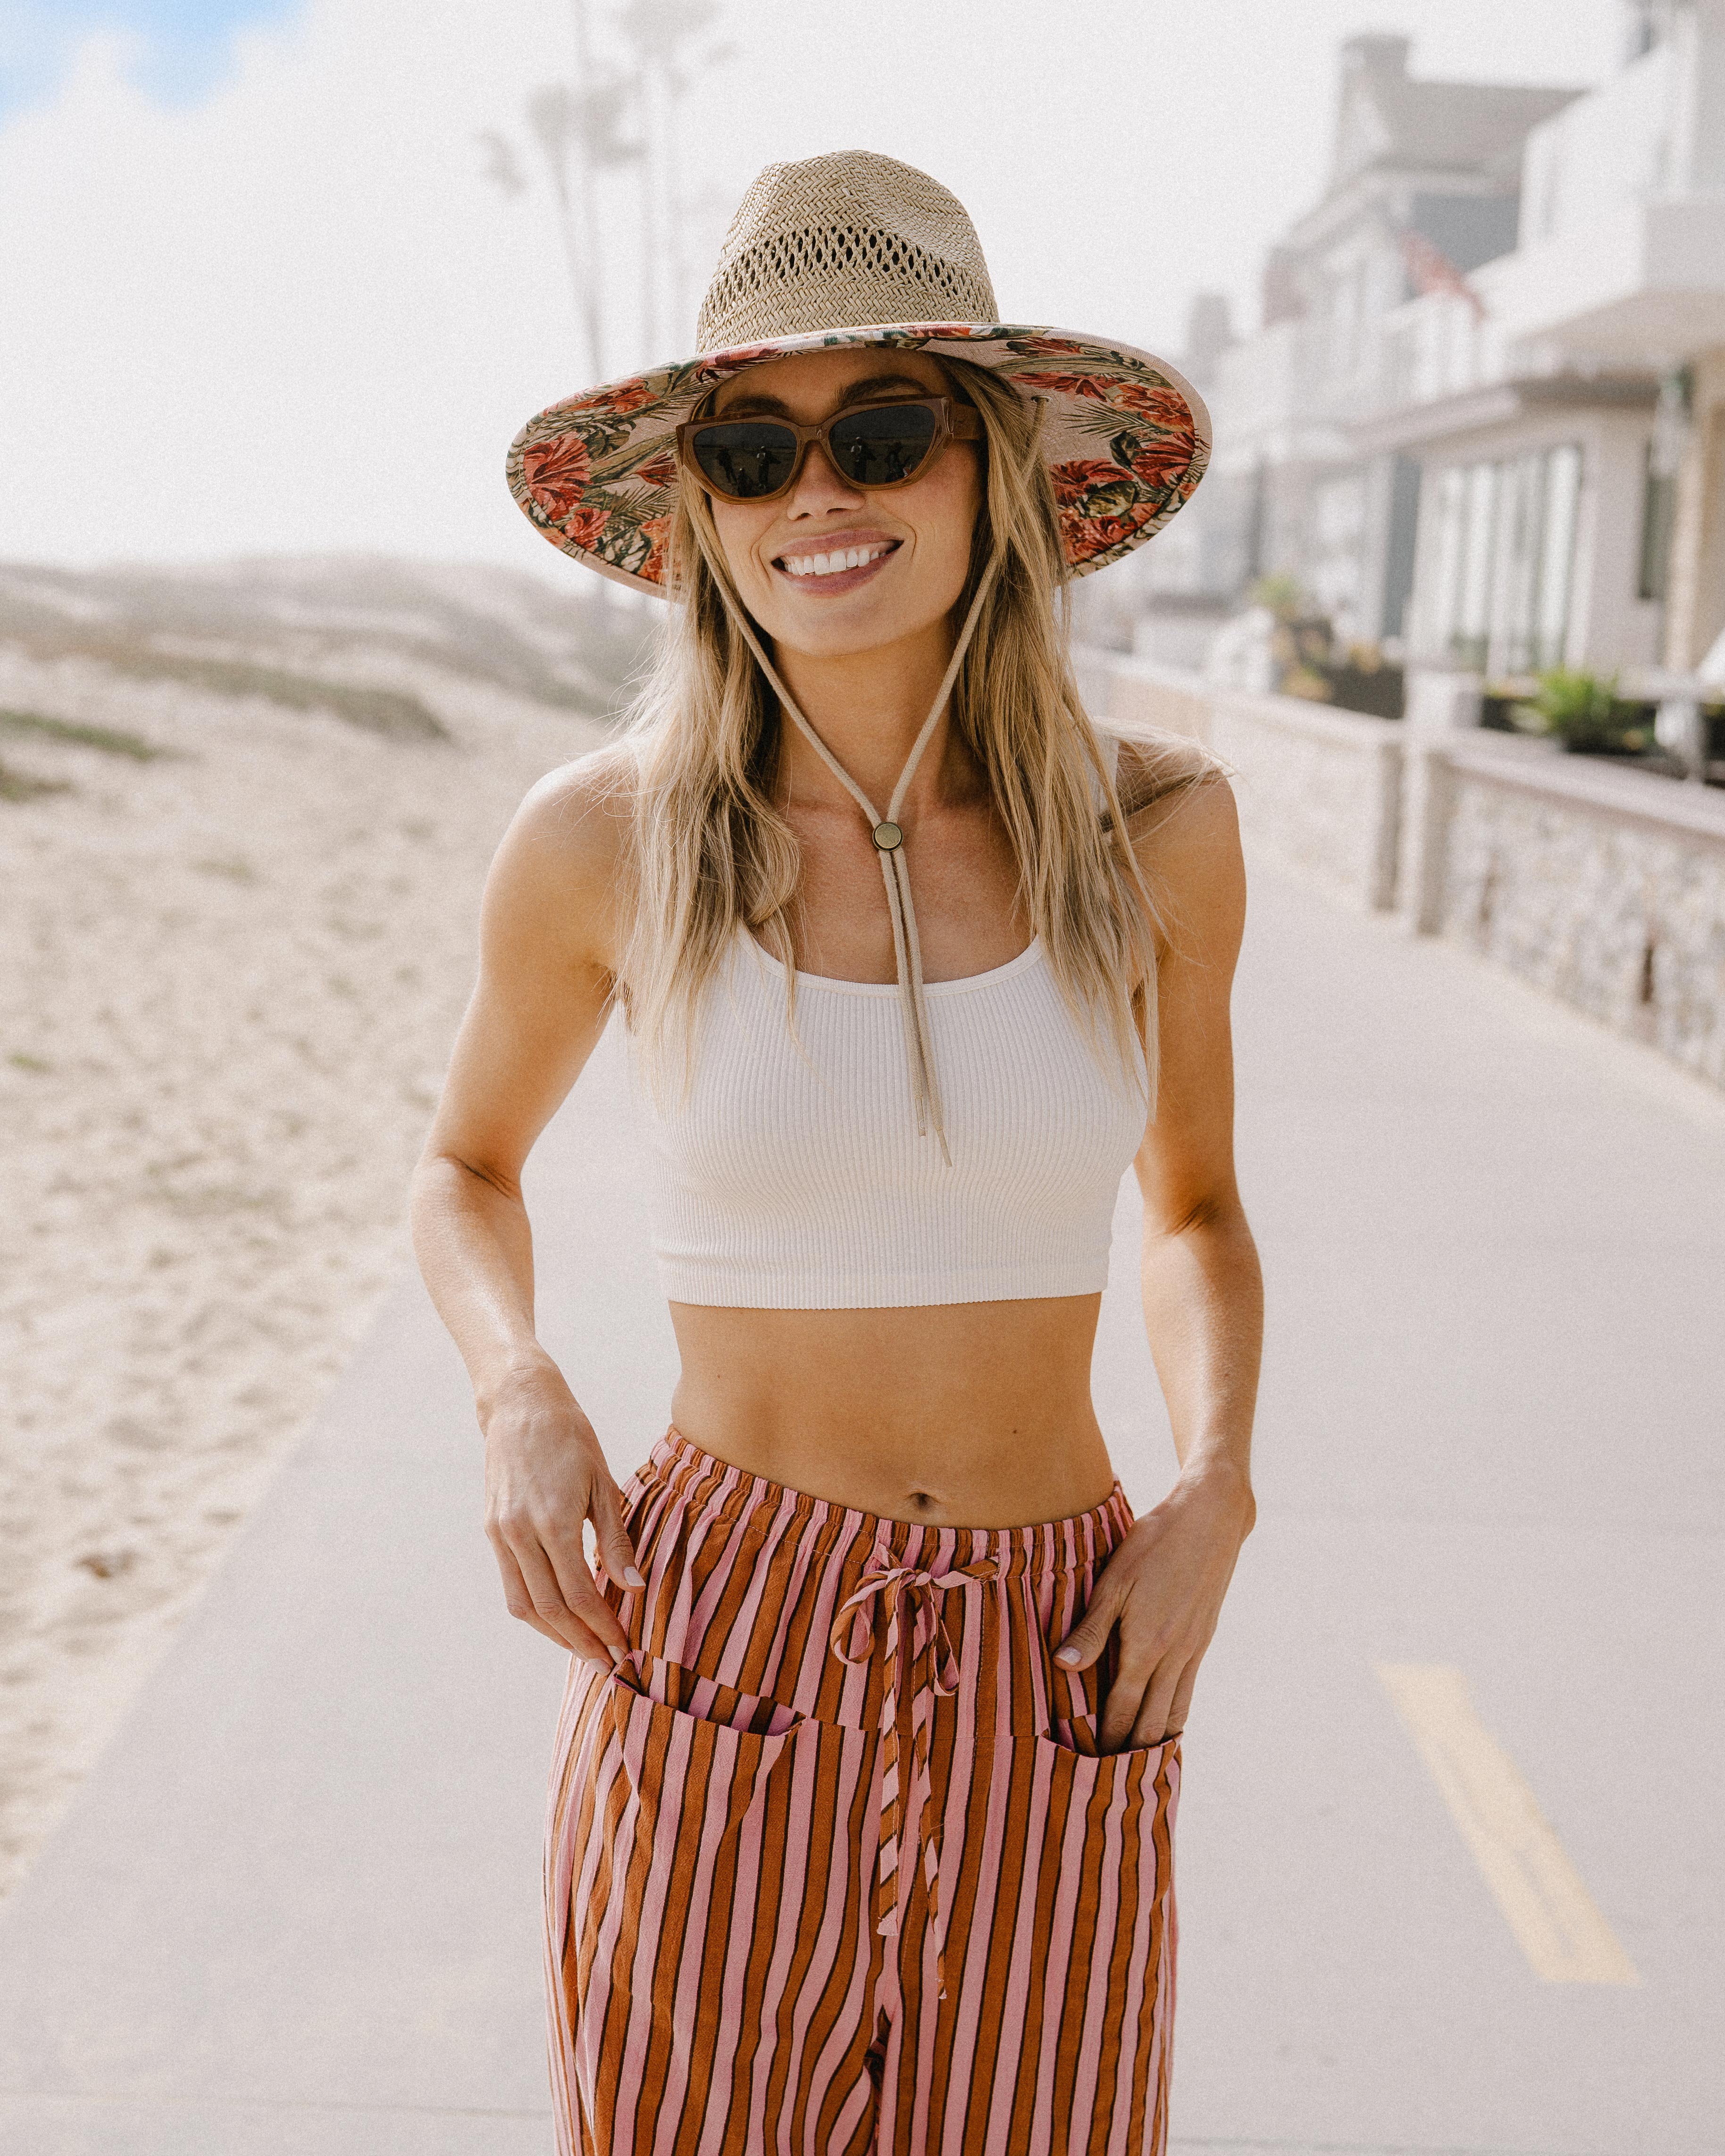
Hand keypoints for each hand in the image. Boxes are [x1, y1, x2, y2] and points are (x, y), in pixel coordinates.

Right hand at [479, 1356, 643, 1662]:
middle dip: (580, 1643)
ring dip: (554, 1635)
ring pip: (524, 1605)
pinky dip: (535, 1609)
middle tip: (608, 1665)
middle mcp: (520, 1532)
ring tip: (584, 1650)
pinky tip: (560, 1617)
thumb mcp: (604, 1482)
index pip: (579, 1593)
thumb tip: (634, 1587)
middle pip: (549, 1609)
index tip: (624, 1648)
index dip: (602, 1627)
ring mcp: (501, 1533)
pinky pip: (512, 1585)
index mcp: (553, 1520)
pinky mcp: (492, 1530)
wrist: (519, 1405)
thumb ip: (616, 1539)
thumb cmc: (571, 1438)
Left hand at [1053, 1462, 1252, 1750]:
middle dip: (1132, 1753)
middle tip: (1114, 1784)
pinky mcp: (1203, 1639)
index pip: (1122, 1709)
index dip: (1108, 1740)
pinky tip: (1167, 1724)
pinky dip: (1176, 1715)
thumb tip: (1064, 1668)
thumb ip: (1091, 1628)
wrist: (1211, 1519)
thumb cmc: (1154, 1544)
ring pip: (1174, 1710)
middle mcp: (1173, 1656)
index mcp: (1146, 1645)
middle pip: (1151, 1721)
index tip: (1091, 1769)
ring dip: (1157, 1741)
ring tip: (1141, 1768)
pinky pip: (1188, 1690)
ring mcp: (1193, 1649)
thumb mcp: (1113, 1580)